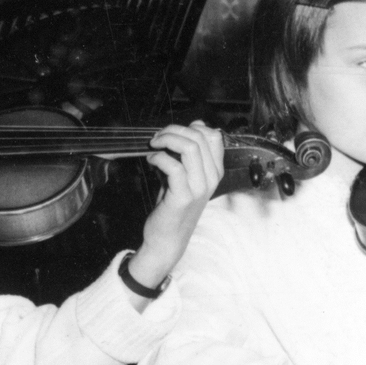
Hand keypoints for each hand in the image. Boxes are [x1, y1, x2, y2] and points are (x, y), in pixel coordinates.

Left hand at [126, 121, 225, 291]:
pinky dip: (159, 157)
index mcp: (214, 171)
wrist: (168, 239)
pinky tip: (151, 161)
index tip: (173, 133)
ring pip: (190, 147)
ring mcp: (199, 188)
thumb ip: (188, 154)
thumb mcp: (184, 176)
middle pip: (199, 137)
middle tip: (157, 138)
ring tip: (154, 145)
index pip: (213, 136)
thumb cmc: (173, 205)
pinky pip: (173, 166)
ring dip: (167, 140)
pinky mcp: (183, 197)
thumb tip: (194, 125)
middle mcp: (211, 178)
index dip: (191, 127)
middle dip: (173, 130)